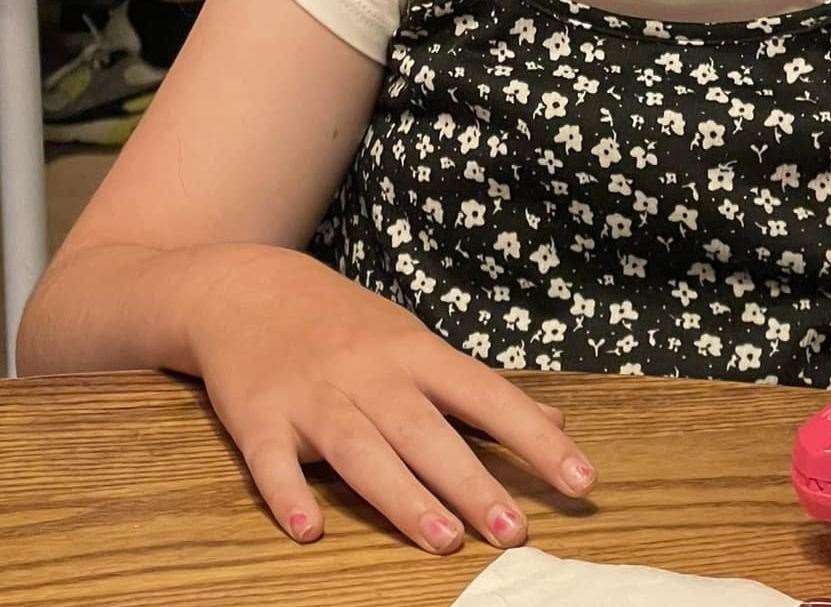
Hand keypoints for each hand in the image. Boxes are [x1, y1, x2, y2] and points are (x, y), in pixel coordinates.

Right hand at [187, 245, 595, 552]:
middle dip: (473, 482)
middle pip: (427, 431)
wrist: (248, 288)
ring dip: (403, 496)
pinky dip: (289, 493)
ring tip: (446, 542)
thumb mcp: (416, 341)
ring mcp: (314, 396)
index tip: (581, 481)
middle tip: (515, 532)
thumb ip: (478, 389)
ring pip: (362, 450)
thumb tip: (554, 419)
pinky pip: (273, 462)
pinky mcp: (259, 418)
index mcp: (416, 353)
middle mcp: (371, 374)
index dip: (536, 438)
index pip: (489, 395)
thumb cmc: (345, 324)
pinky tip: (310, 530)